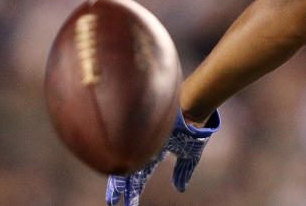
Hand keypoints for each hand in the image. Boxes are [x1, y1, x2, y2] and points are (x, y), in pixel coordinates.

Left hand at [105, 109, 219, 205]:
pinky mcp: (139, 138)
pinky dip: (119, 169)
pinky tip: (116, 181)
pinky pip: (124, 155)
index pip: (142, 174)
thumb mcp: (190, 155)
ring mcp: (141, 143)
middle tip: (113, 203)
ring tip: (112, 200)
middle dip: (122, 189)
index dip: (135, 188)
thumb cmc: (193, 129)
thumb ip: (184, 171)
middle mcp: (145, 149)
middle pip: (129, 172)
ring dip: (118, 184)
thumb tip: (180, 189)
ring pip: (125, 165)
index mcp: (155, 152)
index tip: (130, 202)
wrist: (192, 110)